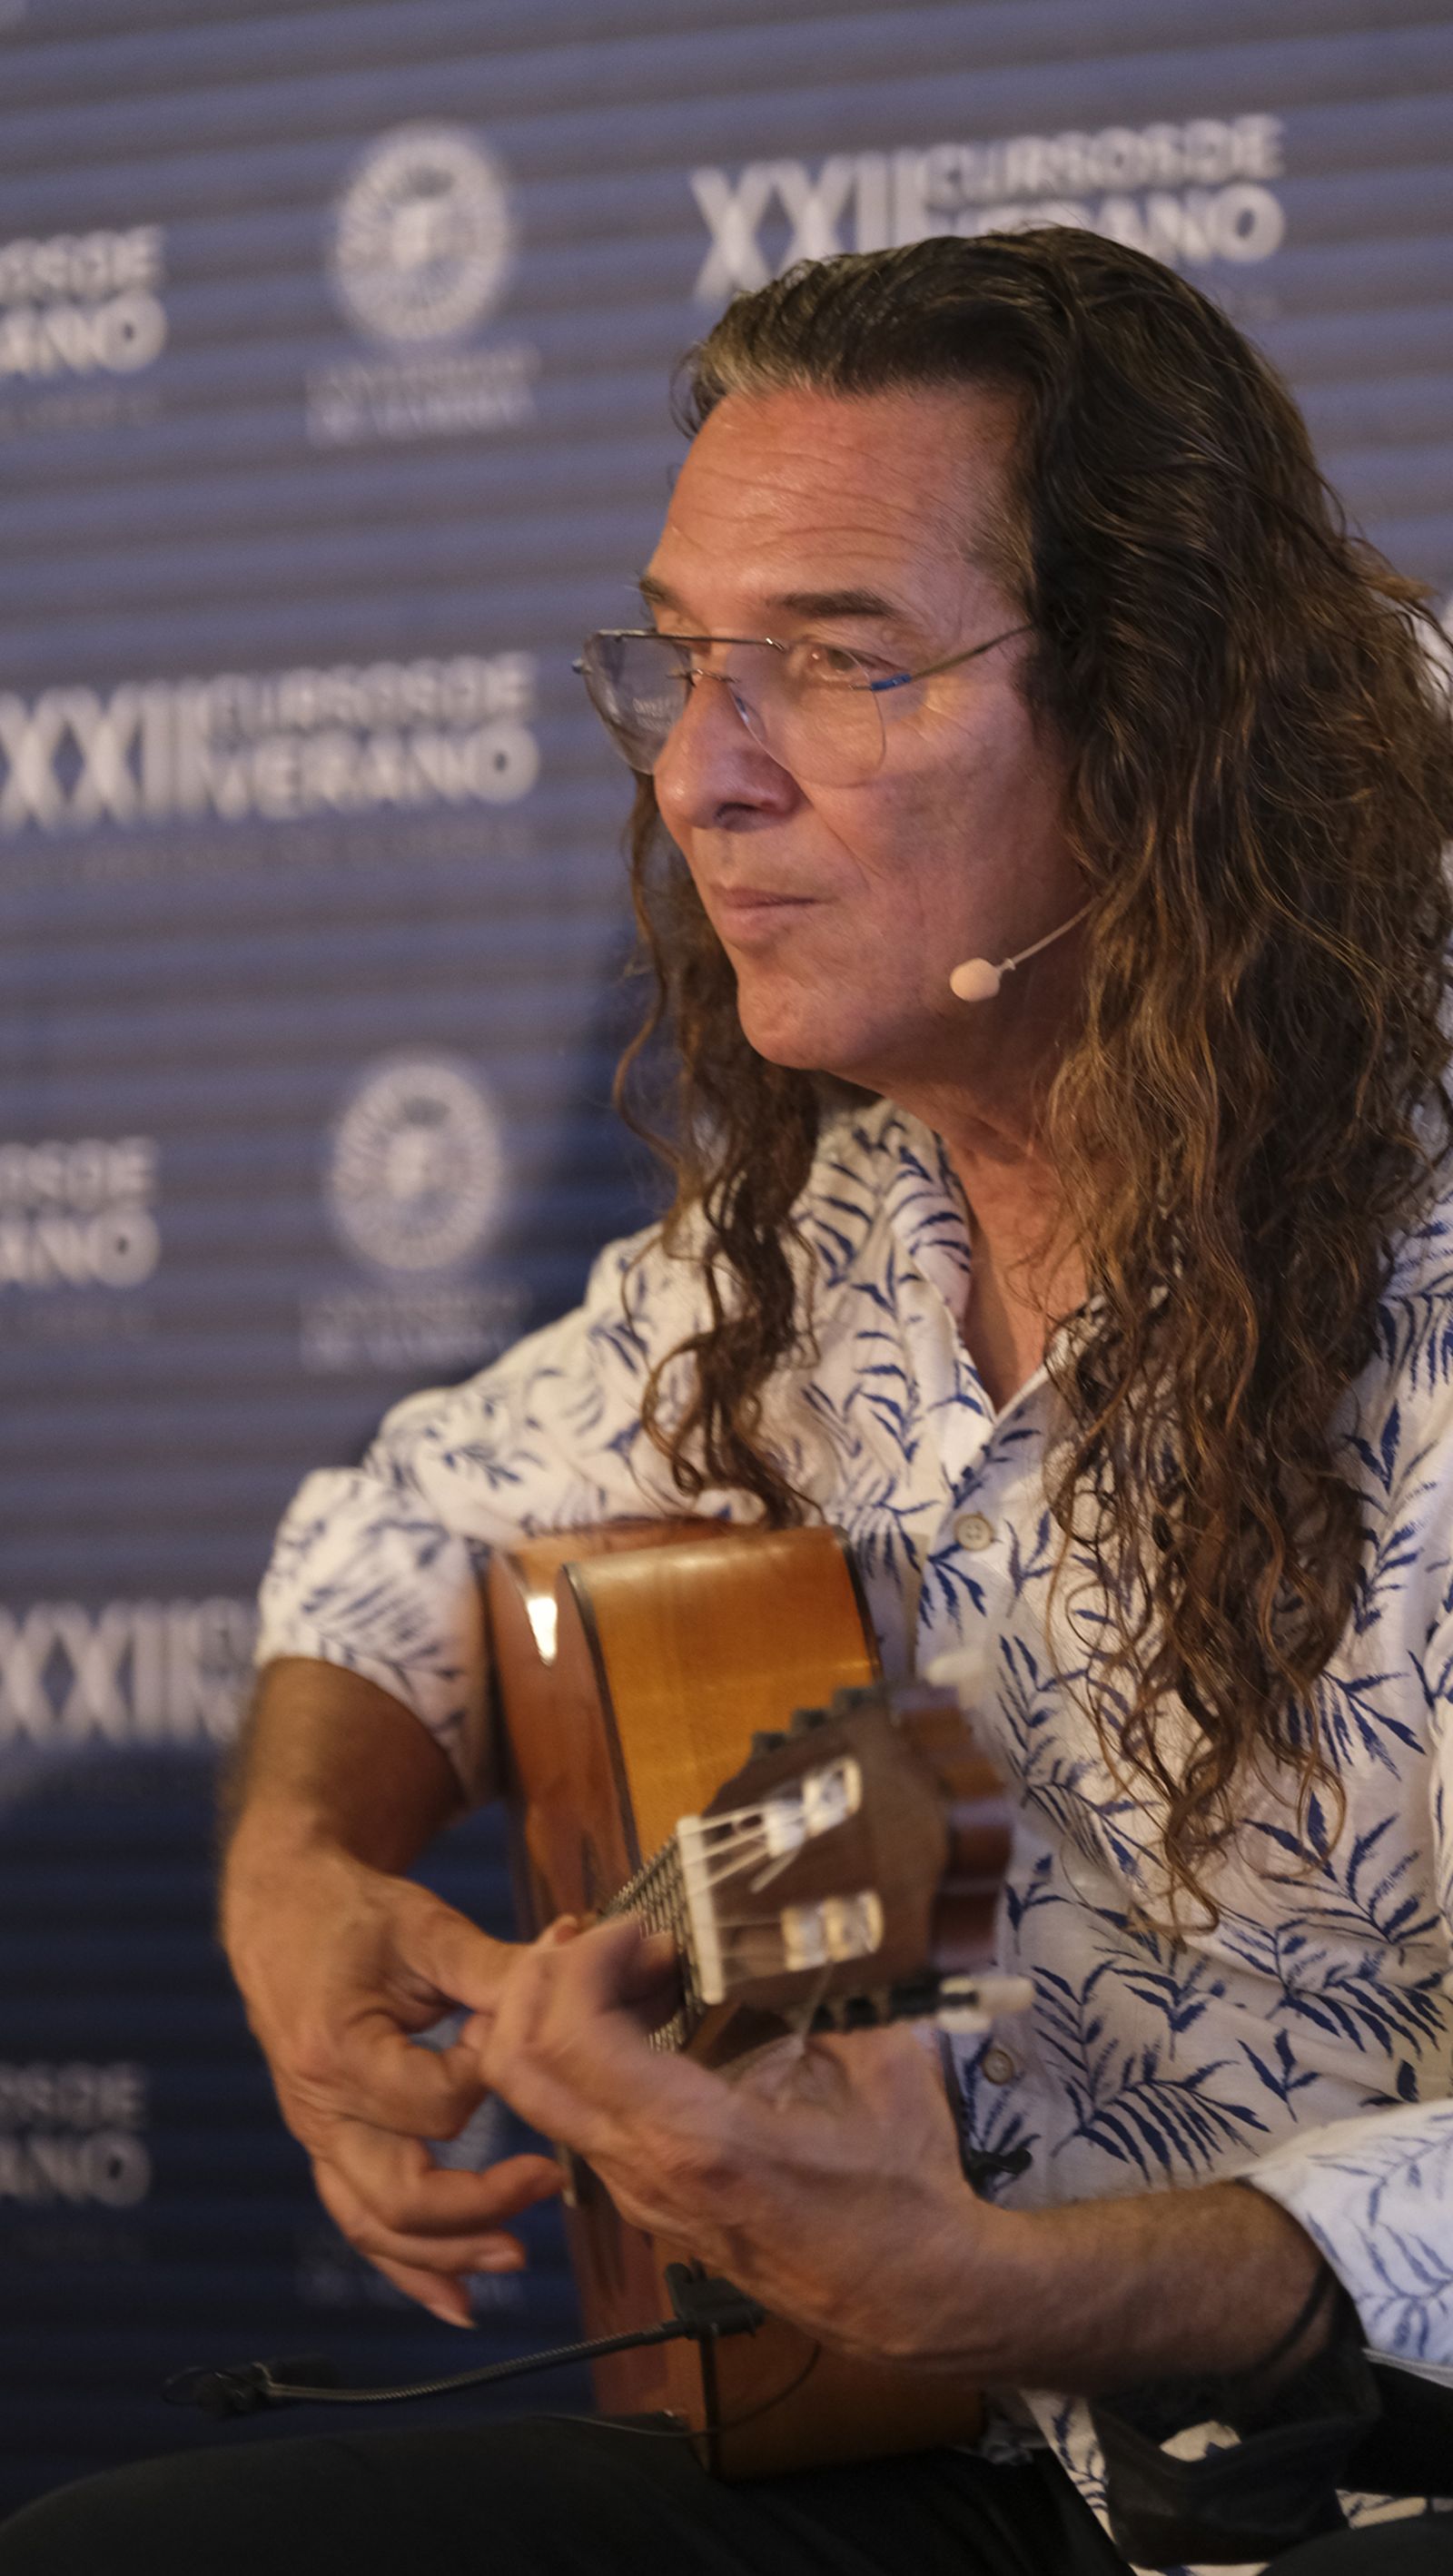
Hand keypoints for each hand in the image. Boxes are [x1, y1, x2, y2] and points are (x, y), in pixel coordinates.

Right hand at [221, 1836, 561, 2324]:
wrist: (281, 1911)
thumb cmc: (354, 1915)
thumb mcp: (426, 1928)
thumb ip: (498, 1967)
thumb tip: (580, 1968)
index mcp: (339, 2051)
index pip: (438, 2103)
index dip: (494, 2078)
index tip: (518, 2035)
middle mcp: (318, 2108)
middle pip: (399, 2195)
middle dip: (478, 2204)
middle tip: (549, 2181)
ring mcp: (316, 2135)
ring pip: (375, 2225)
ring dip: (447, 2254)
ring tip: (515, 2260)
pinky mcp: (326, 2145)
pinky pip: (360, 2221)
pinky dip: (407, 2268)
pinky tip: (457, 2301)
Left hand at [472, 1915, 1009, 2370]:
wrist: (912, 2300)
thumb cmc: (903, 2193)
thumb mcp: (882, 2068)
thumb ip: (833, 1990)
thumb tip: (801, 1922)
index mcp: (695, 2139)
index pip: (569, 2038)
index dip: (584, 1959)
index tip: (642, 1926)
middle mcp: (643, 2172)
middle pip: (517, 2067)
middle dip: (544, 1979)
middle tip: (615, 1940)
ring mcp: (636, 2194)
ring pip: (538, 2094)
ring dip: (565, 2012)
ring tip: (641, 1969)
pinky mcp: (646, 2200)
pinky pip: (577, 2115)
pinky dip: (587, 2051)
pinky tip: (657, 2017)